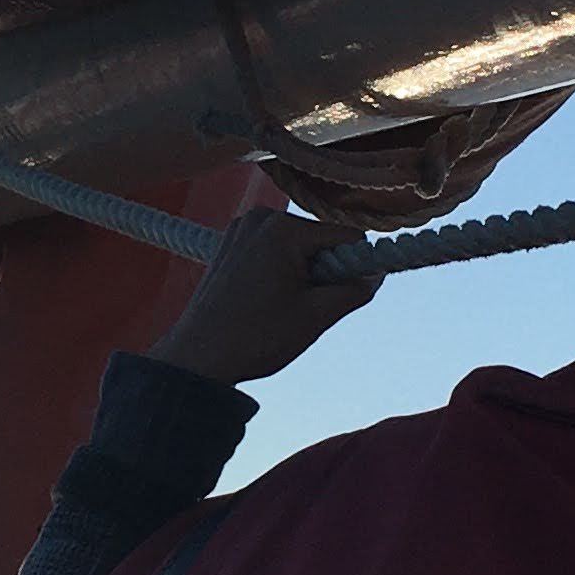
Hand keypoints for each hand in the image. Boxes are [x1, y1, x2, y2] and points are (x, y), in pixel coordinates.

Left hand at [149, 208, 381, 384]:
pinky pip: (272, 250)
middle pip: (319, 239)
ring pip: (296, 246)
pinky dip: (279, 271)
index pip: (346, 236)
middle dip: (323, 271)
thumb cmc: (255, 337)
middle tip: (302, 308)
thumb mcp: (316, 316)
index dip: (355, 266)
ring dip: (301, 273)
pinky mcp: (230, 242)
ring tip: (280, 306)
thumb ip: (355, 290)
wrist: (198, 358)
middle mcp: (261, 217)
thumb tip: (376, 273)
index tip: (341, 297)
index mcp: (283, 229)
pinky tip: (264, 300)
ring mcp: (241, 228)